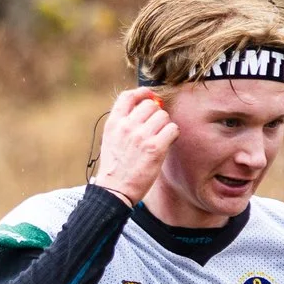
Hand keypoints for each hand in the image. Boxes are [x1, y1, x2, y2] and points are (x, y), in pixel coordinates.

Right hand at [92, 87, 177, 204]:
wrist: (114, 190)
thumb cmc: (114, 166)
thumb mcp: (110, 139)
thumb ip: (123, 122)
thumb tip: (143, 106)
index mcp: (114, 123)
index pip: (128, 96)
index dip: (142, 93)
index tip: (149, 96)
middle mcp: (126, 126)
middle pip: (150, 105)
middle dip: (156, 114)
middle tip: (155, 127)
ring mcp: (141, 136)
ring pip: (163, 116)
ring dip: (165, 125)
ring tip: (160, 138)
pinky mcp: (155, 148)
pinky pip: (173, 129)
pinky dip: (173, 135)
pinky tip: (167, 143)